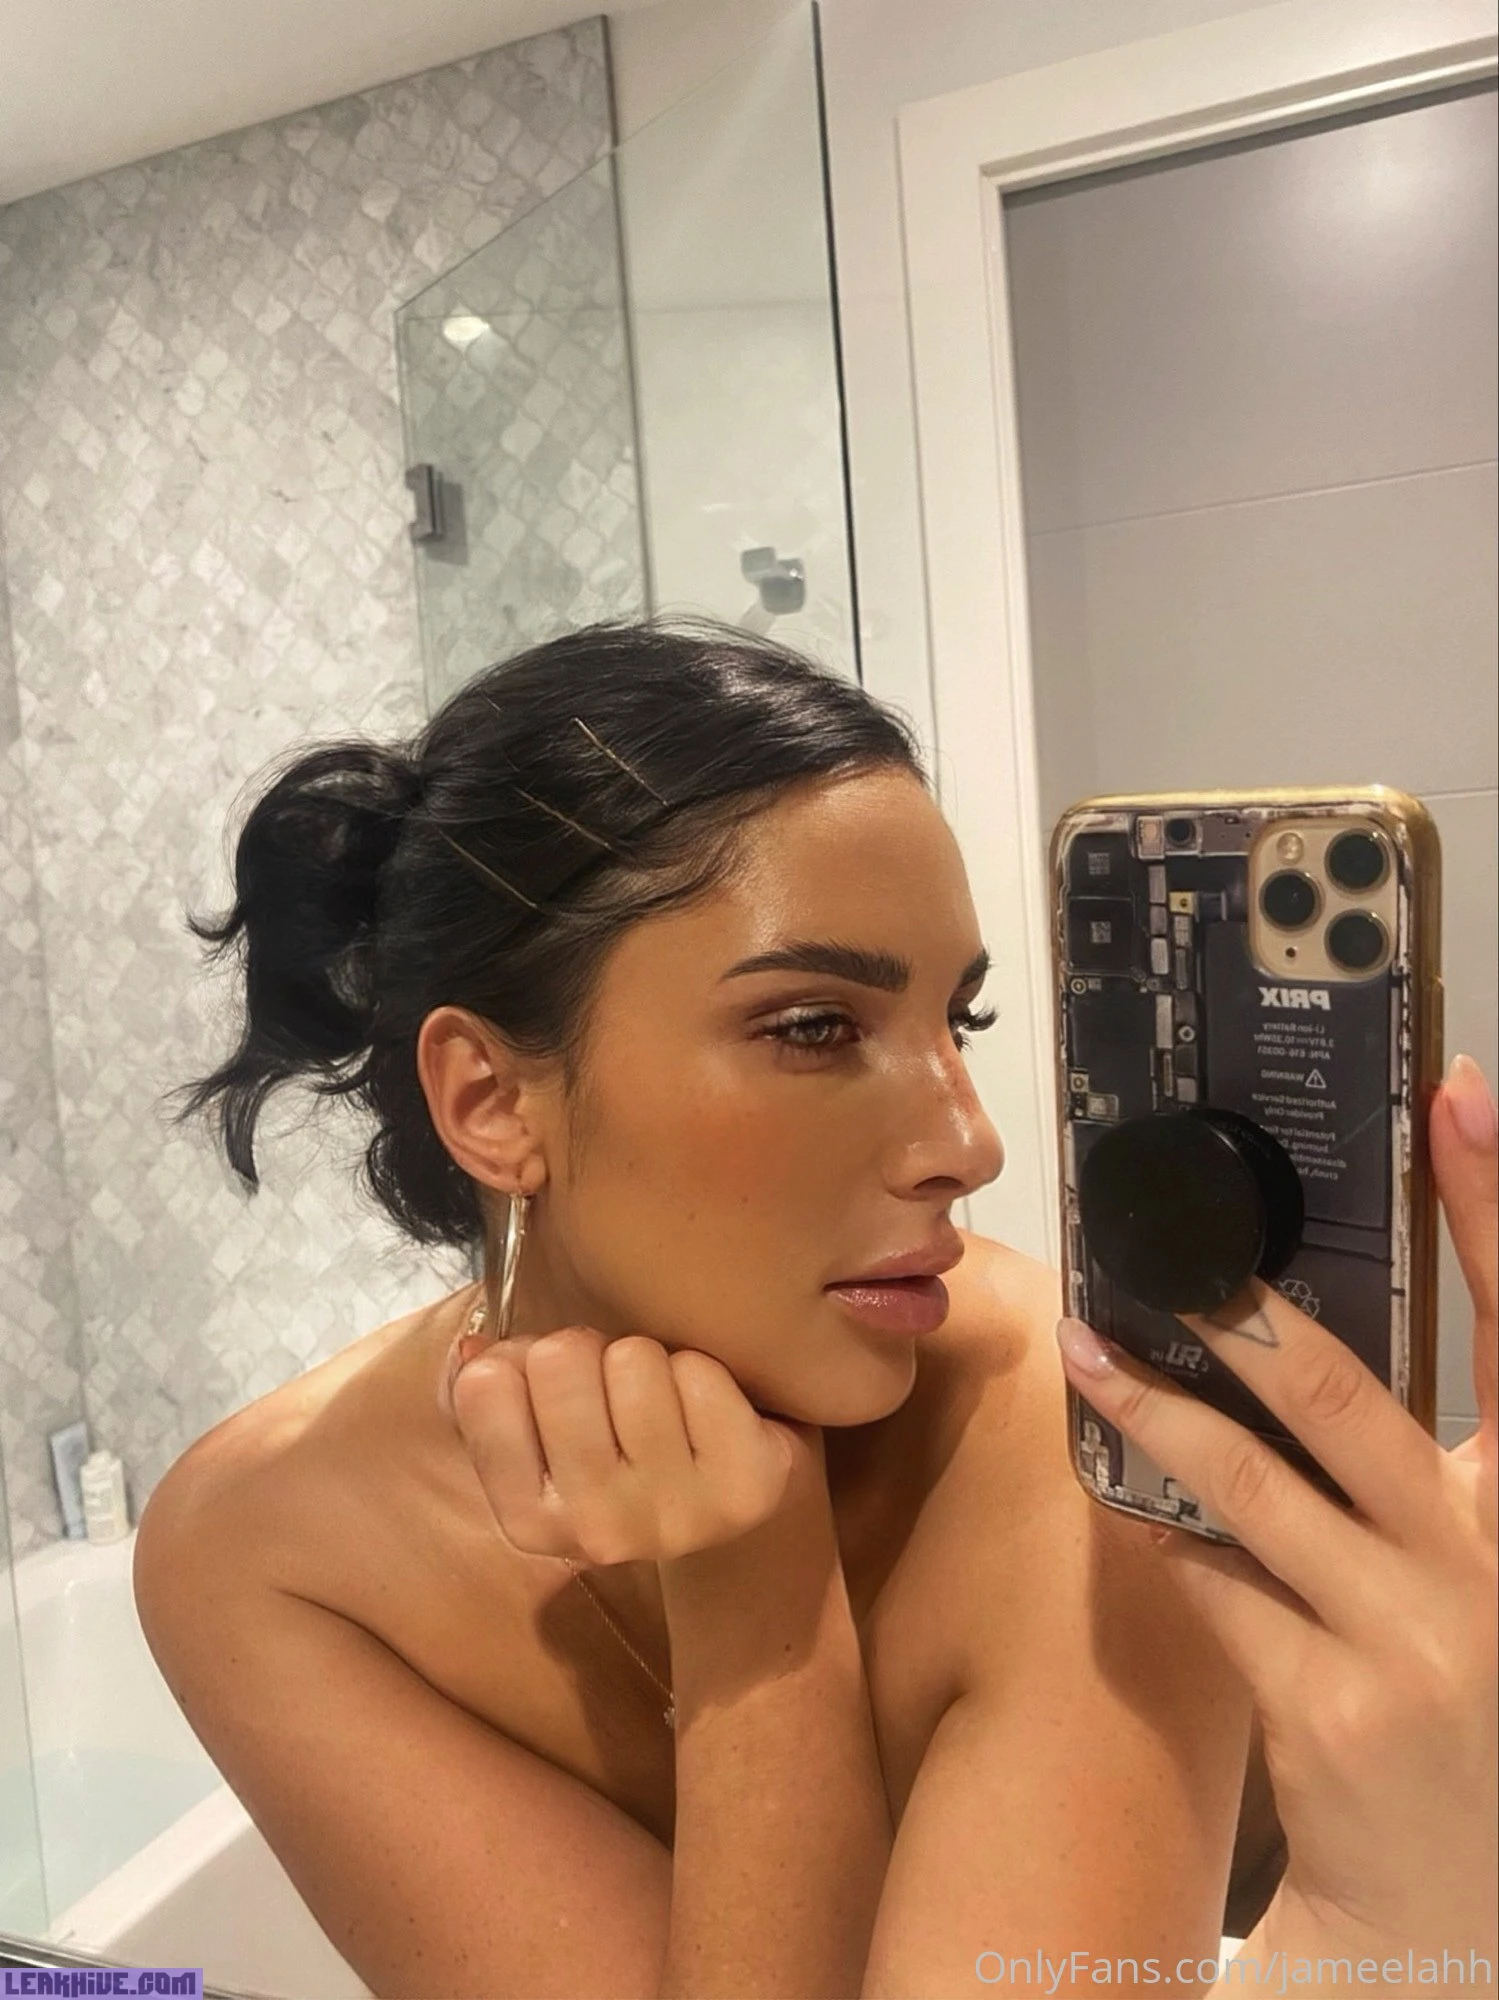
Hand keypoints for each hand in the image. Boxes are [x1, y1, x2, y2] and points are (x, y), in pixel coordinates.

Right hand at [439, 1319, 826, 1566]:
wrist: (723, 1480)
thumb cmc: (616, 1442)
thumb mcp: (536, 1425)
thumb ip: (486, 1387)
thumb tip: (475, 1355)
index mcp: (527, 1521)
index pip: (486, 1387)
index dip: (521, 1360)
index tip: (553, 1386)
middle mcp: (597, 1532)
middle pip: (561, 1359)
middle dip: (588, 1352)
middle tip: (613, 1387)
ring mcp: (674, 1519)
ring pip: (633, 1360)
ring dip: (650, 1362)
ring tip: (663, 1401)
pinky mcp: (744, 1490)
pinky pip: (700, 1375)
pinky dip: (704, 1373)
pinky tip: (709, 1413)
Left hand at [1055, 1052, 1497, 1974]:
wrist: (1455, 1904)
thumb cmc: (1462, 1698)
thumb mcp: (1471, 1566)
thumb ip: (1416, 1467)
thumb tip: (1291, 1336)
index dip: (1496, 1206)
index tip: (1459, 1095)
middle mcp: (1491, 1563)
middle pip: (1356, 1403)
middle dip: (1249, 1320)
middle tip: (1169, 1252)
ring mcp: (1414, 1642)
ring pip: (1253, 1489)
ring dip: (1159, 1412)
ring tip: (1090, 1348)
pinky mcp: (1330, 1708)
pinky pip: (1214, 1583)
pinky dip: (1164, 1531)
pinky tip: (1125, 1495)